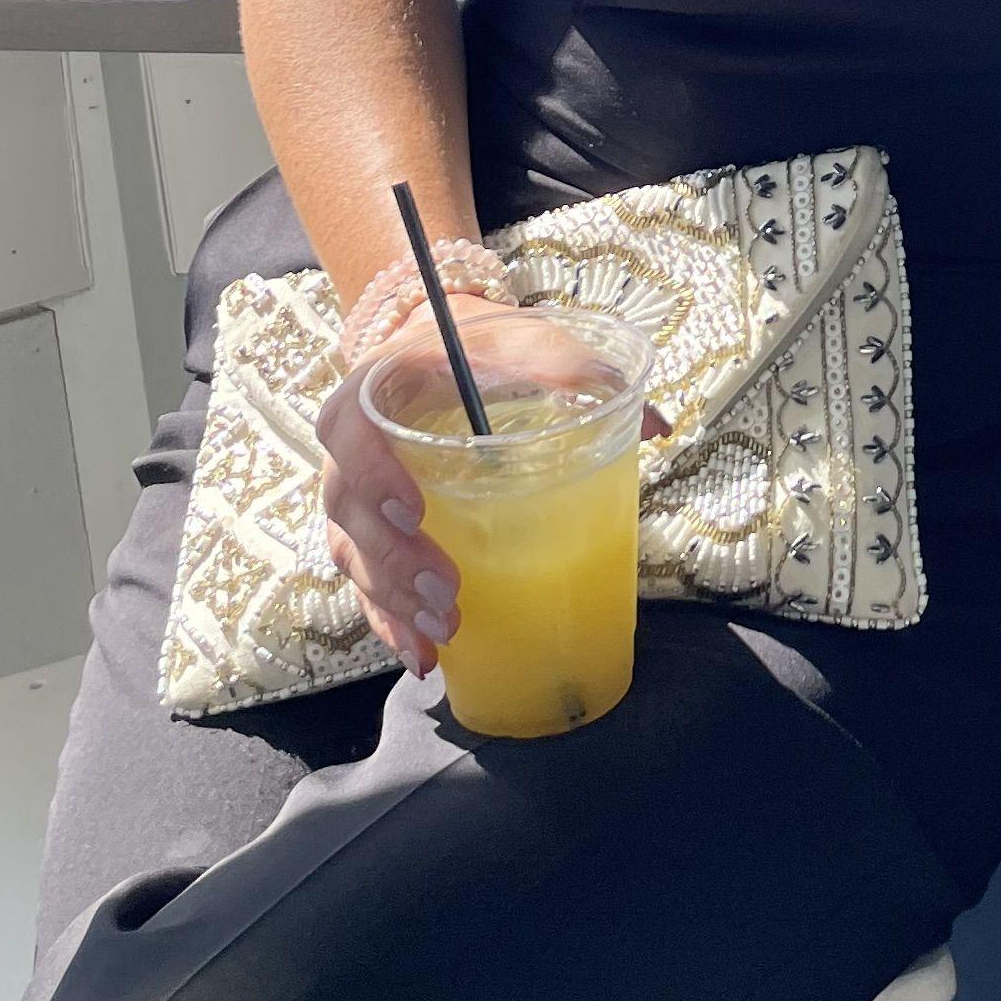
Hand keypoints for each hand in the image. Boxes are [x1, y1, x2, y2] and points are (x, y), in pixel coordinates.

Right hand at [314, 293, 613, 676]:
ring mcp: (358, 500)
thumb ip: (574, 369)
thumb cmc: (483, 350)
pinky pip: (367, 587)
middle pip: (349, 513)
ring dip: (394, 602)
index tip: (416, 509)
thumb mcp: (523, 341)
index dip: (372, 474)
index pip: (348, 432)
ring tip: (445, 632)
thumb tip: (652, 424)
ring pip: (354, 558)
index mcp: (372, 393)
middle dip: (394, 562)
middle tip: (447, 592)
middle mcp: (350, 452)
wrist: (444, 353)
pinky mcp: (373, 538)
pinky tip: (426, 659)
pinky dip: (391, 625)